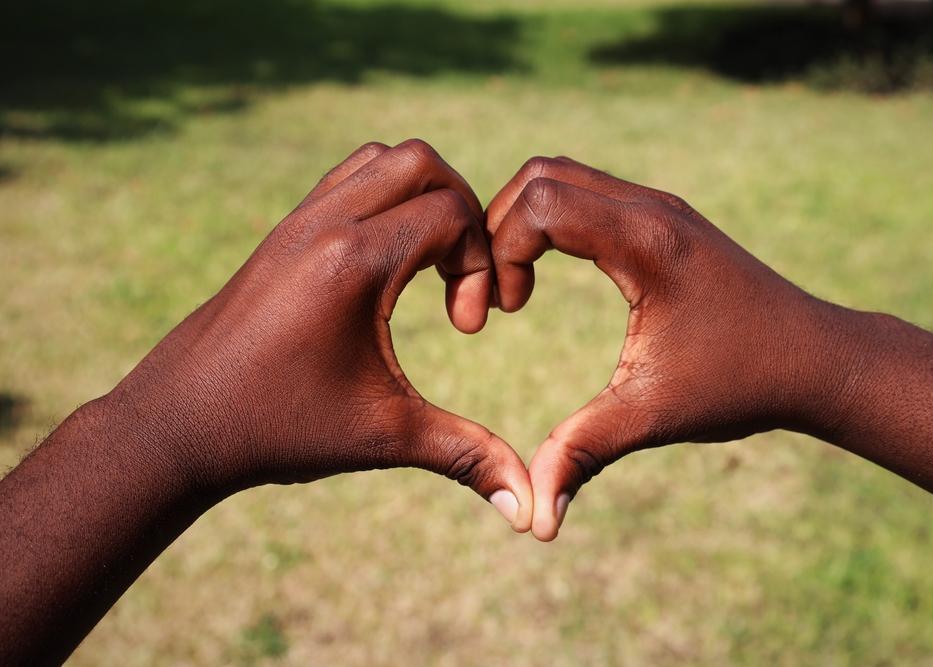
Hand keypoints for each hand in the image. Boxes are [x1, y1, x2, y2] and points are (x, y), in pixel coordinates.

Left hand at [102, 139, 532, 529]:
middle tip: (460, 276)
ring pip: (380, 160)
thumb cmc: (278, 429)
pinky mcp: (282, 233)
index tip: (465, 327)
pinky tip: (387, 269)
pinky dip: (384, 203)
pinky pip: (346, 181)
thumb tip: (531, 508)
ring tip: (428, 266)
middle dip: (462, 211)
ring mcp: (298, 222)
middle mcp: (324, 224)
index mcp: (353, 263)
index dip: (482, 264)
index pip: (451, 213)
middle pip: (421, 161)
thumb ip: (467, 458)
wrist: (179, 425)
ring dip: (421, 198)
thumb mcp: (383, 438)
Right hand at [487, 156, 858, 539]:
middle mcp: (650, 208)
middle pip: (540, 174)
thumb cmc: (743, 382)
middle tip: (503, 295)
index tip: (507, 312)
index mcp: (645, 242)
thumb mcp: (654, 415)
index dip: (499, 251)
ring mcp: (659, 207)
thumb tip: (534, 522)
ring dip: (523, 222)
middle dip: (499, 228)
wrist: (818, 359)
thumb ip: (584, 453)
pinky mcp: (663, 218)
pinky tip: (552, 275)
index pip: (538, 203)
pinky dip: (551, 221)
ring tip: (520, 286)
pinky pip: (586, 192)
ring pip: (561, 175)